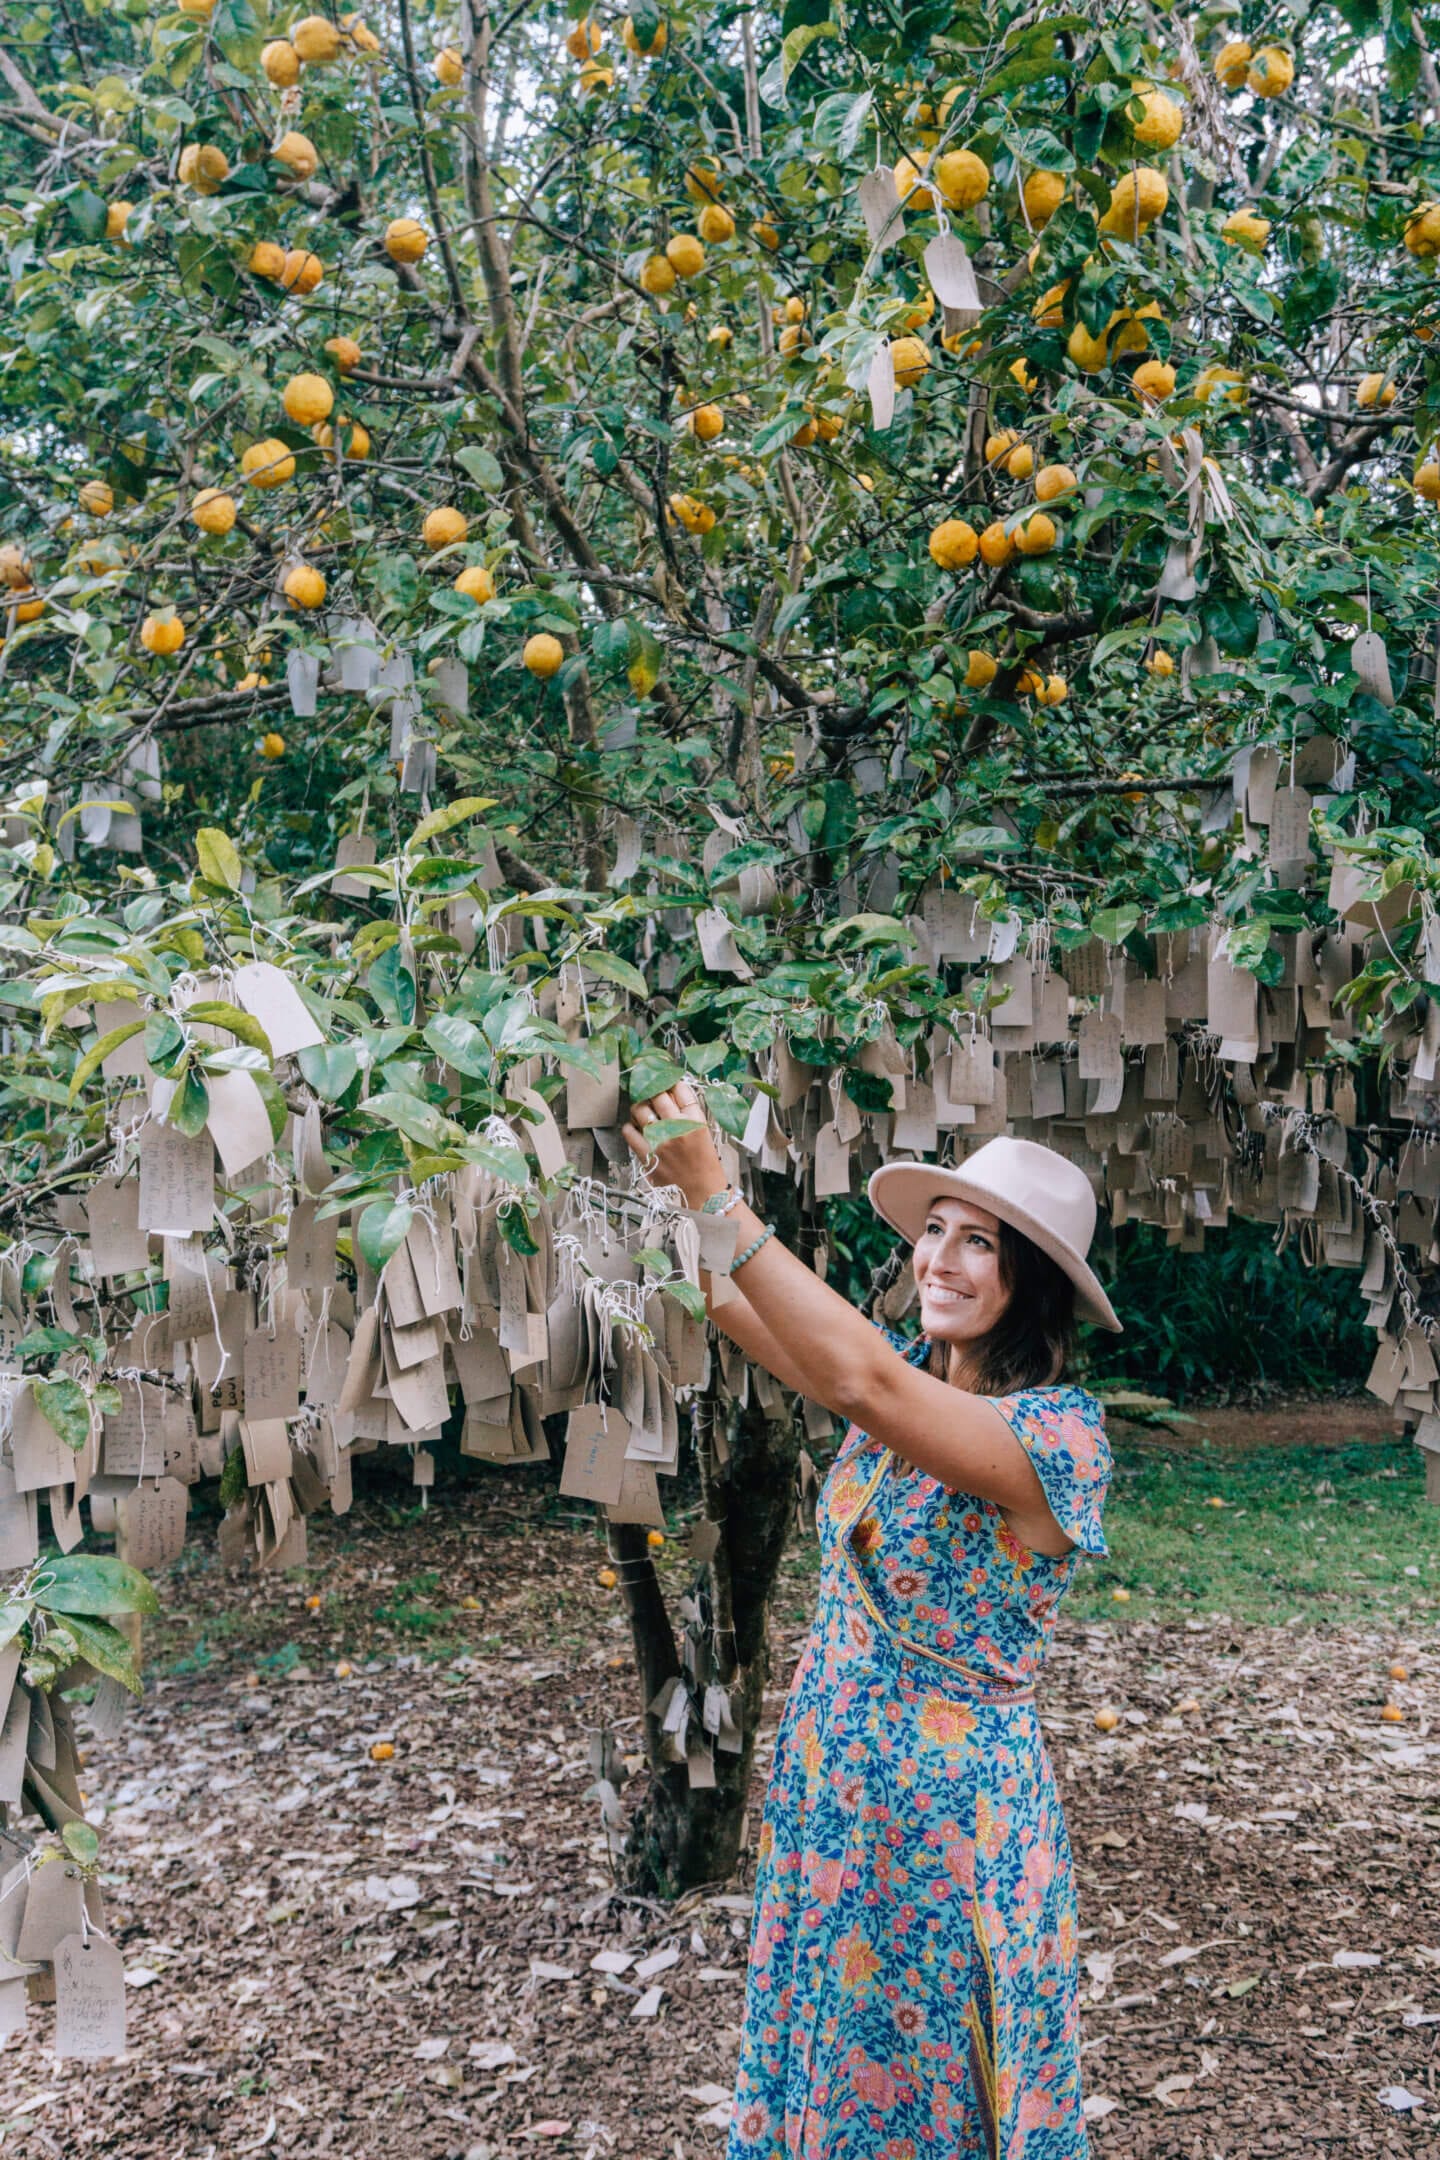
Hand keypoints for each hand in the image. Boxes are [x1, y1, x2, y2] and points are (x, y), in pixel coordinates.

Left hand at [622, 1081, 726, 1206]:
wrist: (703, 1192)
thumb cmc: (705, 1163)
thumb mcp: (704, 1131)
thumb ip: (687, 1112)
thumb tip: (669, 1091)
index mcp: (696, 1121)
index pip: (680, 1089)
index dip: (670, 1080)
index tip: (665, 1078)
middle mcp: (678, 1128)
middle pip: (658, 1094)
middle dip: (652, 1089)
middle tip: (650, 1090)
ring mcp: (660, 1142)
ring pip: (640, 1109)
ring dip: (639, 1106)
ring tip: (642, 1109)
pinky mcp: (647, 1155)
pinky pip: (629, 1132)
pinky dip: (630, 1126)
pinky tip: (636, 1127)